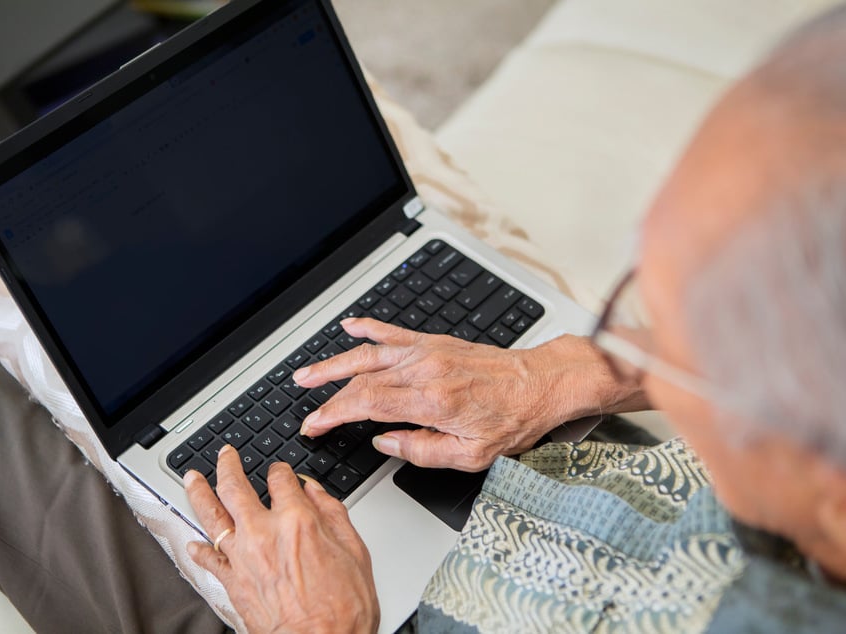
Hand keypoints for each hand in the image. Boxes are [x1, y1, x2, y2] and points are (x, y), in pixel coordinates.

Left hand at [185, 445, 379, 633]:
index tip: (280, 471)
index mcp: (298, 520)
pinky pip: (208, 559)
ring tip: (192, 478)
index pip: (281, 478)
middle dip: (228, 465)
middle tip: (225, 455)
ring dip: (199, 491)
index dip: (280, 469)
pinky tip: (193, 542)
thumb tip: (316, 491)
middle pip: (234, 486)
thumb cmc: (343, 610)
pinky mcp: (232, 582)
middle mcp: (264, 533)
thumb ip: (333, 514)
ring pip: (211, 514)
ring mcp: (243, 557)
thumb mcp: (355, 551)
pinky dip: (198, 549)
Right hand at [294, 318, 647, 471]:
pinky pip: (395, 331)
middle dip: (327, 395)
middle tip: (305, 407)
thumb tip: (385, 442)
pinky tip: (350, 326)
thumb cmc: (513, 420)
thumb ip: (422, 451)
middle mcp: (424, 370)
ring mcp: (428, 351)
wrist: (540, 384)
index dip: (333, 414)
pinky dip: (369, 327)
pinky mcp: (435, 342)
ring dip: (334, 362)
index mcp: (430, 400)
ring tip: (307, 372)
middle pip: (361, 380)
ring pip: (369, 353)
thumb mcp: (472, 455)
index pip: (365, 405)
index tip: (314, 425)